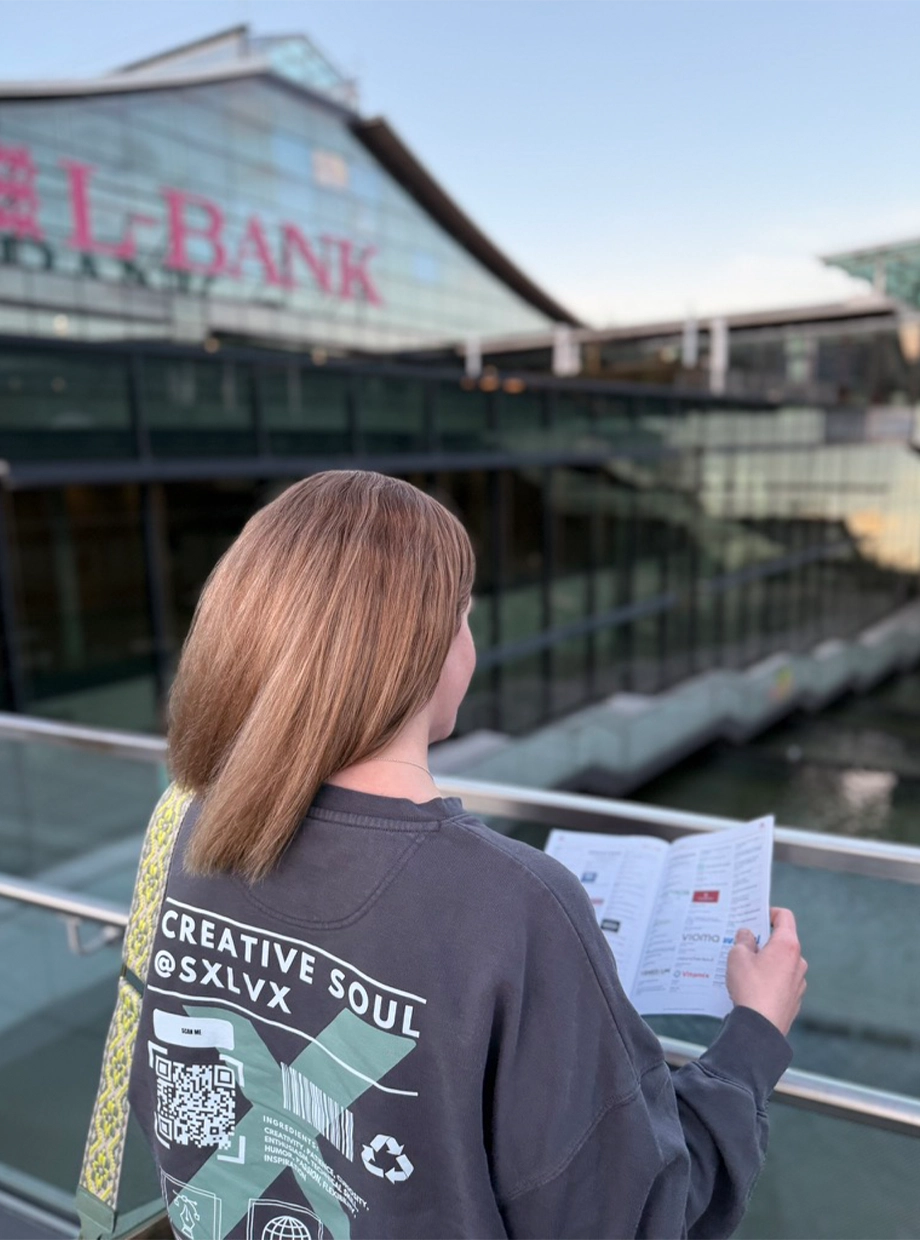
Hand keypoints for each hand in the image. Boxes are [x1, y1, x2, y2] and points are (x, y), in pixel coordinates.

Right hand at [726, 907, 806, 1035]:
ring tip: (744, 970)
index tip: (756, 916)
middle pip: (782, 941)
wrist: (760, 1027)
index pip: (784, 917)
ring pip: (782, 963)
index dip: (769, 912)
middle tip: (743, 944)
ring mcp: (799, 982)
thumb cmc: (750, 987)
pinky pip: (782, 982)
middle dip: (764, 941)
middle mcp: (798, 961)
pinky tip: (753, 988)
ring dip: (767, 962)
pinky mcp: (795, 999)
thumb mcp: (737, 956)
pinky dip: (770, 980)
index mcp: (787, 945)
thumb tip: (747, 935)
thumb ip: (743, 940)